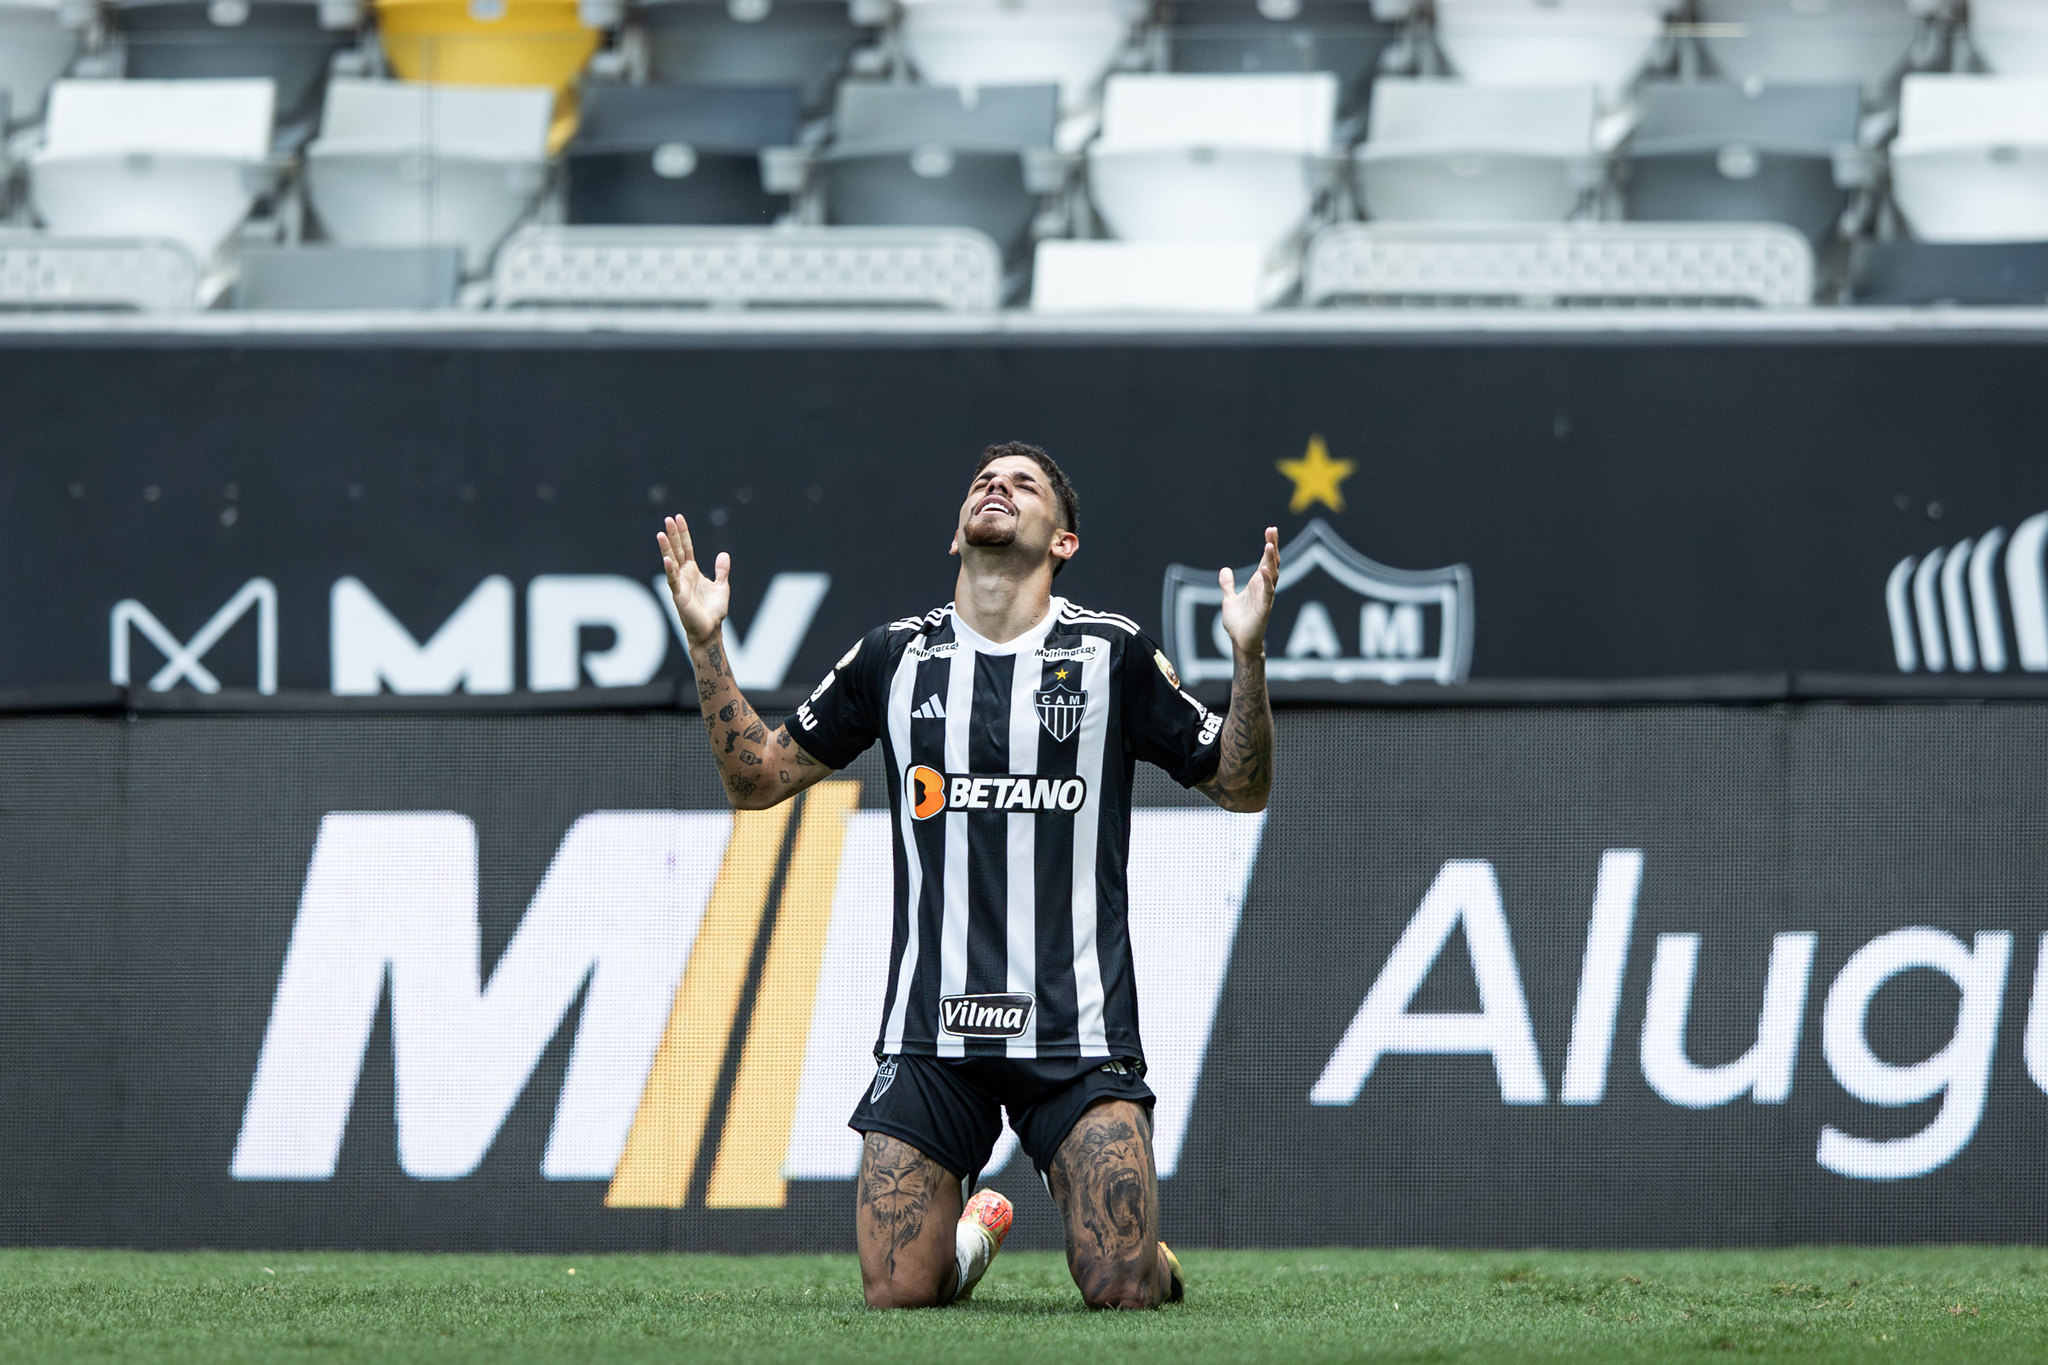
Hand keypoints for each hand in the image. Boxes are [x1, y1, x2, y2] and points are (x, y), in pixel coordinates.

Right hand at [657, 513, 729, 647]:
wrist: (710, 630)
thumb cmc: (713, 611)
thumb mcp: (722, 587)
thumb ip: (722, 571)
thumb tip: (723, 554)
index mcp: (693, 571)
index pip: (686, 547)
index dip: (683, 533)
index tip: (678, 517)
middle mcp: (684, 575)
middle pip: (677, 550)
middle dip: (673, 535)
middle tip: (668, 519)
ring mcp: (679, 584)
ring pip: (671, 562)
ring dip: (666, 548)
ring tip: (661, 534)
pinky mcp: (679, 596)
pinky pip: (673, 580)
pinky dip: (670, 570)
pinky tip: (667, 559)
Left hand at [1217, 526, 1278, 656]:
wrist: (1240, 641)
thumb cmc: (1238, 622)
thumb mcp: (1228, 599)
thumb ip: (1227, 585)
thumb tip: (1225, 570)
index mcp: (1257, 584)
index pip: (1265, 560)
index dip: (1269, 545)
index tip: (1271, 530)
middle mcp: (1263, 588)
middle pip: (1271, 563)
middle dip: (1272, 547)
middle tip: (1272, 531)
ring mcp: (1265, 597)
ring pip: (1272, 575)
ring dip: (1271, 560)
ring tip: (1269, 545)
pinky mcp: (1264, 609)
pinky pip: (1268, 593)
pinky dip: (1266, 581)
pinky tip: (1263, 570)